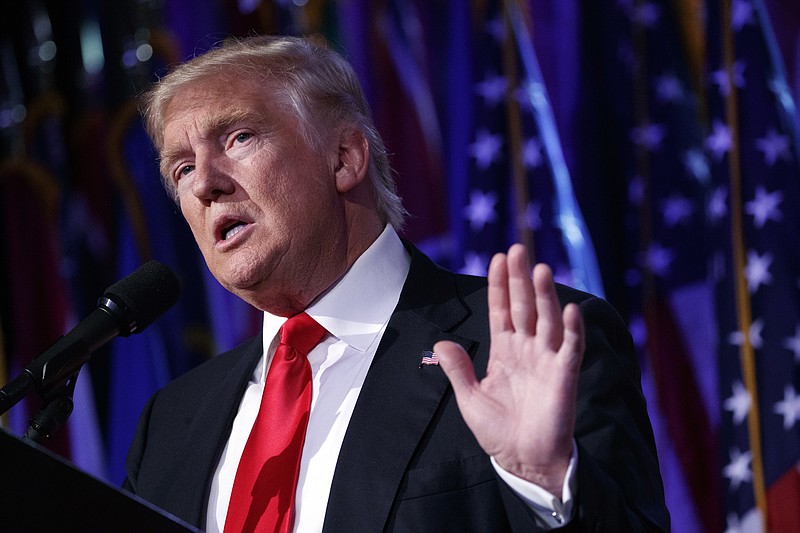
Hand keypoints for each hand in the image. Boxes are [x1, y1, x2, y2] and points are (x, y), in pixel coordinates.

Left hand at [435, 244, 584, 495]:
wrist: (523, 461)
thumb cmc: (499, 431)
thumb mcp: (471, 398)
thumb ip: (457, 369)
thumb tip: (441, 342)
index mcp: (505, 351)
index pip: (501, 310)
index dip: (500, 285)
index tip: (498, 258)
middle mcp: (527, 349)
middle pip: (524, 307)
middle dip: (520, 279)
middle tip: (518, 249)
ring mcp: (547, 360)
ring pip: (547, 320)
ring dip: (544, 296)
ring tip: (539, 269)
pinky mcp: (564, 377)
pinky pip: (570, 349)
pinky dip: (572, 330)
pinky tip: (569, 310)